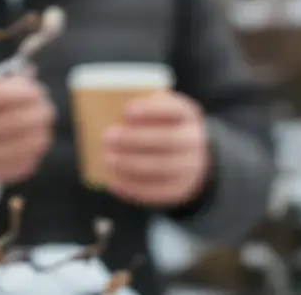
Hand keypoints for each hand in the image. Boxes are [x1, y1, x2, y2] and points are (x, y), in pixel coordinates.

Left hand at [102, 90, 209, 206]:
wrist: (189, 154)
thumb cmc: (161, 125)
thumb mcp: (158, 110)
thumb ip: (141, 108)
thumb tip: (113, 113)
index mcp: (187, 114)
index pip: (174, 109)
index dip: (151, 110)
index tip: (126, 111)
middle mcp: (193, 141)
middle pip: (166, 139)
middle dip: (134, 139)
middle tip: (106, 137)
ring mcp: (191, 167)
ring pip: (161, 167)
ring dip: (130, 164)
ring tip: (107, 159)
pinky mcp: (181, 189)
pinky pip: (157, 192)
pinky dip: (133, 188)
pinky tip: (113, 181)